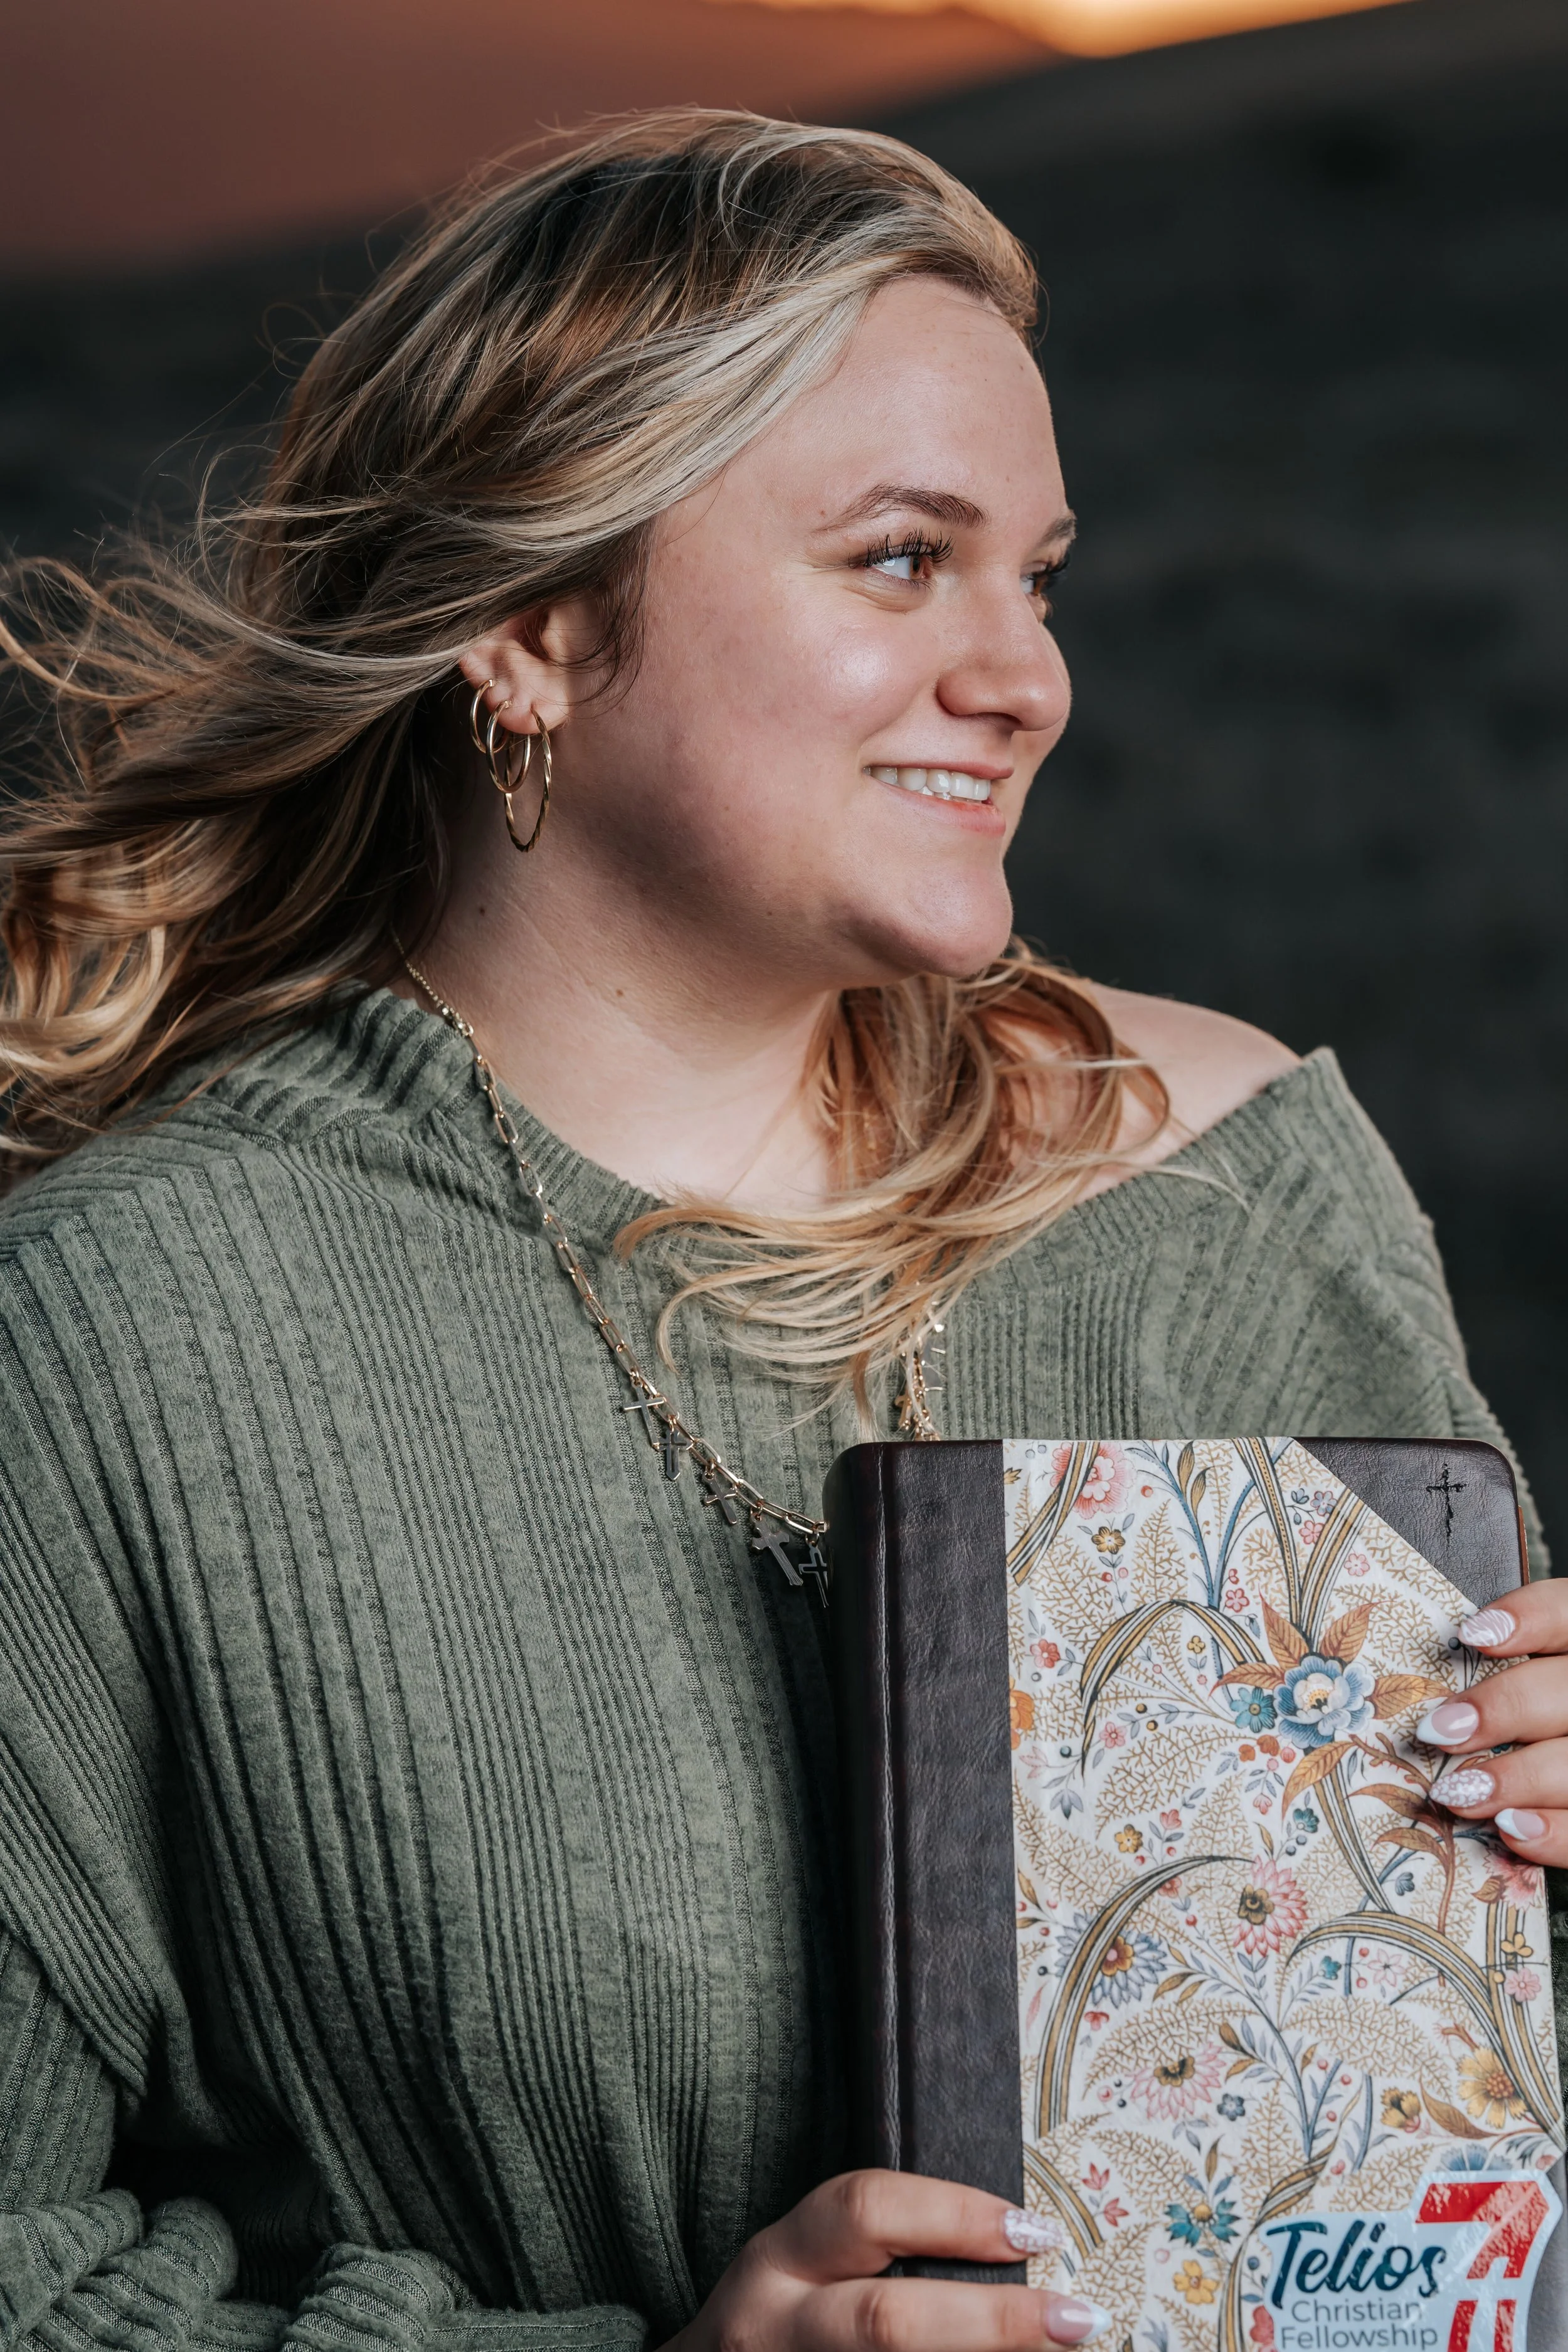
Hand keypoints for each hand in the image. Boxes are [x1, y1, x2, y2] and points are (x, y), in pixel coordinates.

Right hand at [660, 2171, 1110, 2351]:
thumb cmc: (776, 2324)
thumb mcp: (803, 2270)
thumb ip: (879, 2253)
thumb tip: (1012, 2246)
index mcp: (777, 2260)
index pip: (866, 2210)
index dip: (954, 2215)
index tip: (1033, 2230)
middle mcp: (772, 2326)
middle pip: (888, 2320)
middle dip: (991, 2322)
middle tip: (1074, 2319)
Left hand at [1423, 1584, 1567, 1862]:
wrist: (1567, 1774)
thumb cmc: (1536, 1718)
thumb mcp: (1532, 1681)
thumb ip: (1500, 1675)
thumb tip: (1436, 1692)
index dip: (1527, 1618)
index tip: (1469, 1635)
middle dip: (1503, 1709)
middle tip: (1439, 1731)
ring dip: (1515, 1778)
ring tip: (1455, 1792)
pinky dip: (1553, 1831)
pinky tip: (1509, 1827)